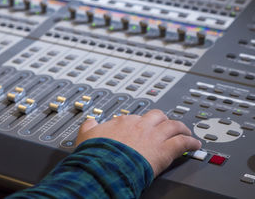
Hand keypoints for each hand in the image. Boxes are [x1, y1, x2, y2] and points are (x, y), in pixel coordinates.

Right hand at [76, 109, 200, 176]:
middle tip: (166, 124)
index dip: (139, 122)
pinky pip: (182, 143)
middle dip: (163, 120)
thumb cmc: (97, 153)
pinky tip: (195, 145)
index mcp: (122, 122)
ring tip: (186, 131)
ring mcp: (153, 137)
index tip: (140, 127)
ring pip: (173, 125)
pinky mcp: (164, 151)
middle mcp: (140, 125)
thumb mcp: (86, 135)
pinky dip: (190, 143)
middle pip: (157, 116)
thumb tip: (90, 121)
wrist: (105, 165)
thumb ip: (89, 126)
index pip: (134, 117)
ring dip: (181, 128)